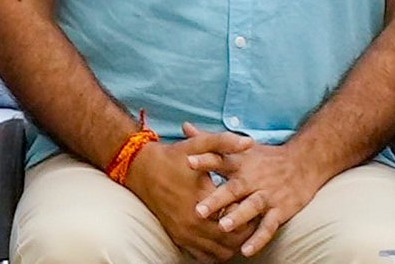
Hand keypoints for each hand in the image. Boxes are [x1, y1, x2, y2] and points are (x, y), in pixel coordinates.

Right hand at [124, 133, 255, 261]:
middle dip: (245, 230)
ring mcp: (184, 233)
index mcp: (202, 198)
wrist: (141, 169)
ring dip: (232, 242)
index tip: (254, 201)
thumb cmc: (173, 156)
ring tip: (237, 225)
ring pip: (219, 253)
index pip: (236, 217)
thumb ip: (225, 142)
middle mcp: (193, 222)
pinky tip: (221, 232)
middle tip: (251, 216)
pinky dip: (216, 249)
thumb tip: (249, 141)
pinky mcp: (178, 238)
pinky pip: (203, 256)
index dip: (250, 212)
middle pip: (231, 241)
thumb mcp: (199, 144)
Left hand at [185, 123, 324, 256]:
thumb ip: (210, 141)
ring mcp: (267, 195)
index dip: (205, 160)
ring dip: (238, 217)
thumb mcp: (240, 147)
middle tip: (198, 210)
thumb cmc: (266, 157)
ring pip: (251, 207)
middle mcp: (253, 179)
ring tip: (223, 227)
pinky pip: (268, 226)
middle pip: (233, 189)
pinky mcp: (280, 209)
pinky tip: (246, 250)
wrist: (305, 162)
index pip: (221, 160)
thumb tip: (185, 126)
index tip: (188, 161)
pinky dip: (258, 238)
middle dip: (217, 199)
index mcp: (241, 164)